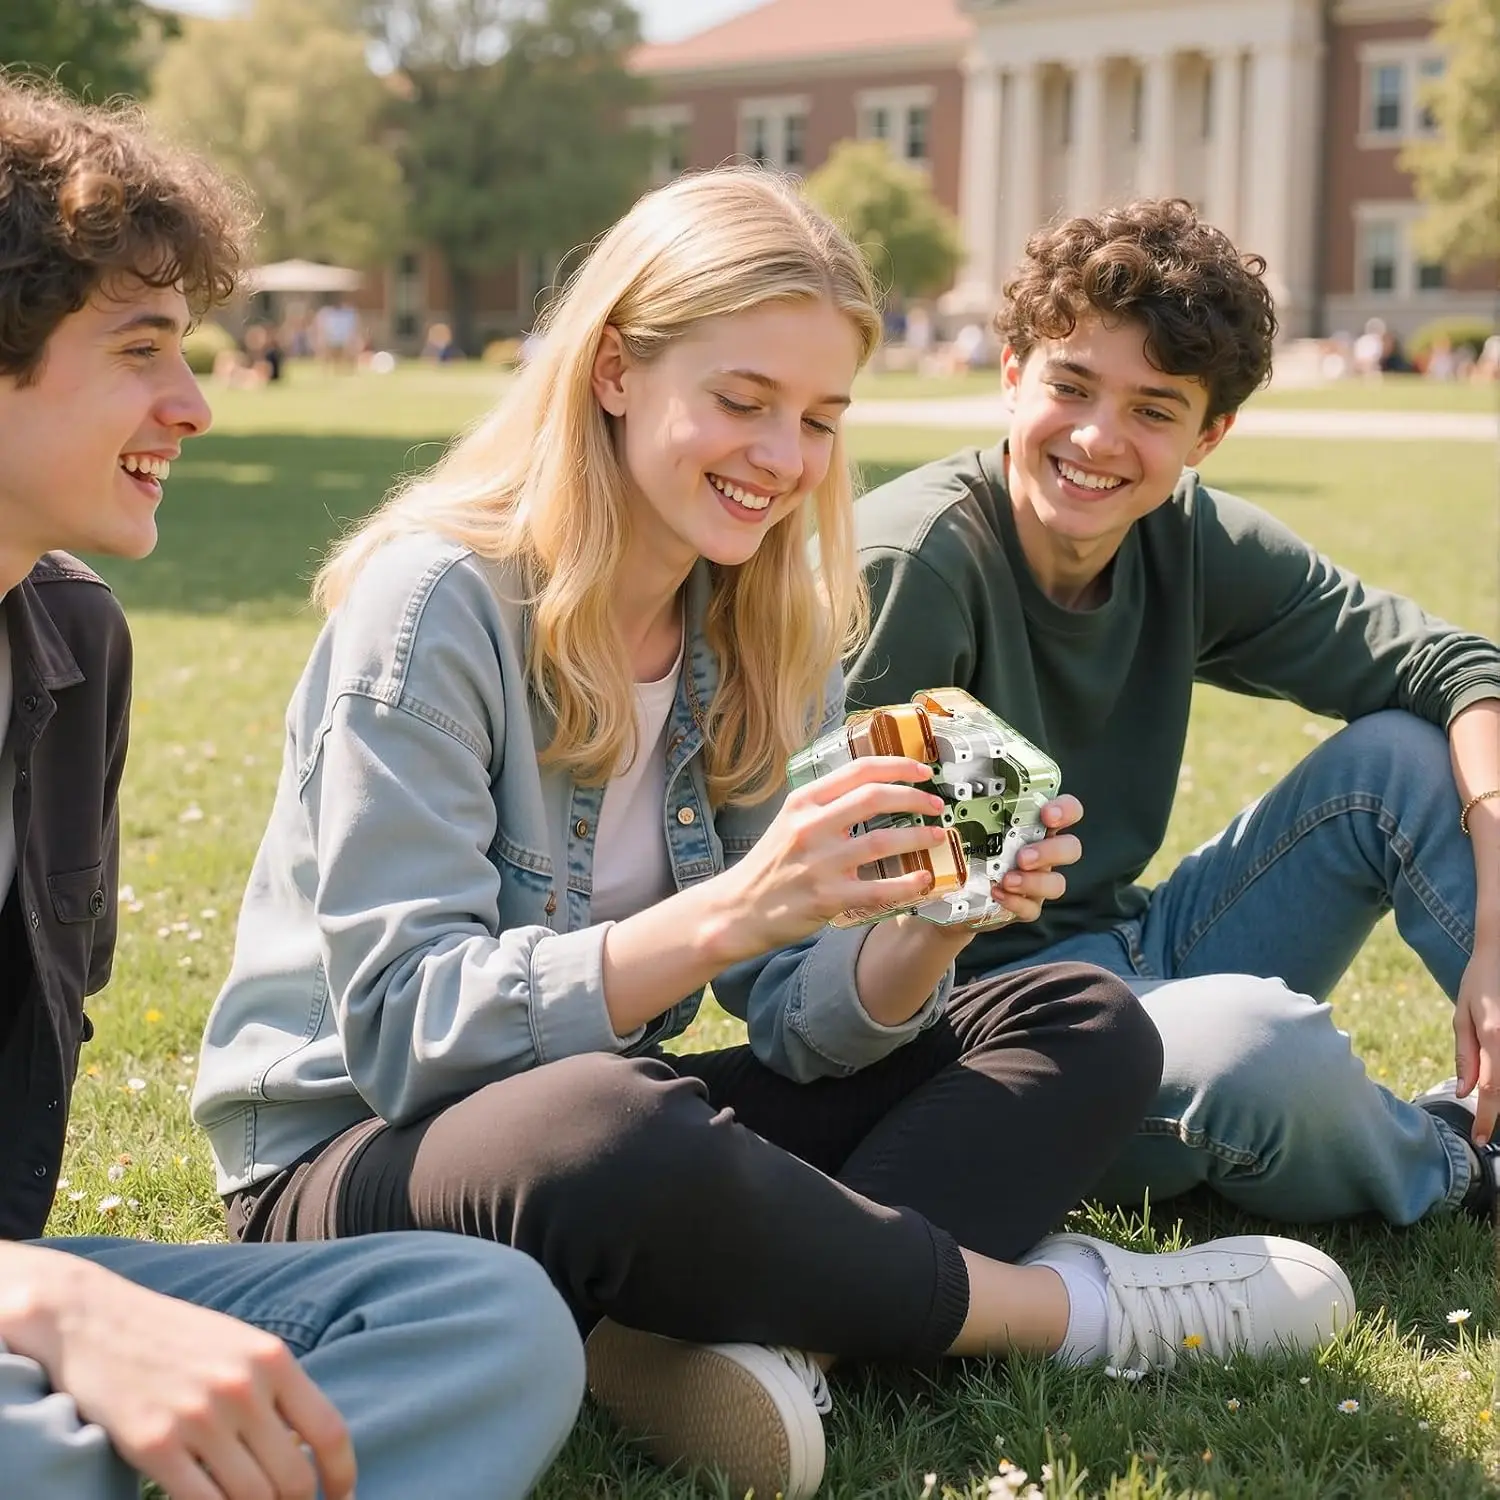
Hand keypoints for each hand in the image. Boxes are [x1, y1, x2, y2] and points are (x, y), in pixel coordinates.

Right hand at [39, 1255, 354, 1499]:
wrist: (94, 1320)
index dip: (342, 1475)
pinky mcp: (154, 1445)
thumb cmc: (174, 1336)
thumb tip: (308, 1447)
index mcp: (272, 1359)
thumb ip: (275, 1389)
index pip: (328, 1431)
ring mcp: (198, 1418)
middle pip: (293, 1477)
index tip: (342, 1498)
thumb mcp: (239, 1345)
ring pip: (252, 1499)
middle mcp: (242, 1388)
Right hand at [722, 754, 948, 955]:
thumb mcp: (789, 821)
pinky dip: (908, 883)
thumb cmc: (769, 866)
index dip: (898, 766)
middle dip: (914, 798)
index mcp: (803, 802)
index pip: (858, 771)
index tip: (923, 771)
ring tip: (938, 837)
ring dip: (919, 837)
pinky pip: (878, 888)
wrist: (738, 909)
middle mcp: (810, 826)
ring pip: (882, 841)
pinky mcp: (827, 897)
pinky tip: (924, 879)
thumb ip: (825, 804)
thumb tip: (873, 788)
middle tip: (936, 805)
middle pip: (874, 798)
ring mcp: (819, 863)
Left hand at [971, 795, 1084, 927]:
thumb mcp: (971, 824)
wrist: (952, 893)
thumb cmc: (967, 851)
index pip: (1068, 811)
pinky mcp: (1026, 907)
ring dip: (1034, 881)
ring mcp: (1037, 882)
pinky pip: (1032, 909)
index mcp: (1035, 827)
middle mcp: (1043, 854)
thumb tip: (962, 782)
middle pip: (1071, 848)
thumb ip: (976, 806)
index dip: (1066, 810)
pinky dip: (1016, 902)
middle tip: (1023, 856)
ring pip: (1057, 883)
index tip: (1047, 814)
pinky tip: (997, 894)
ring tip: (1007, 880)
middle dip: (1051, 851)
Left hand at [1453, 937, 1499, 1145]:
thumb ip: (1467, 1055)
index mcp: (1495, 1036)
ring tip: (1489, 1107)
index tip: (1479, 1139)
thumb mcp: (1464, 1015)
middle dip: (1499, 1111)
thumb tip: (1464, 1092)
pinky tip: (1493, 1082)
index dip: (1487, 1119)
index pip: (1492, 1090)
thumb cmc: (1481, 981)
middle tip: (1485, 1128)